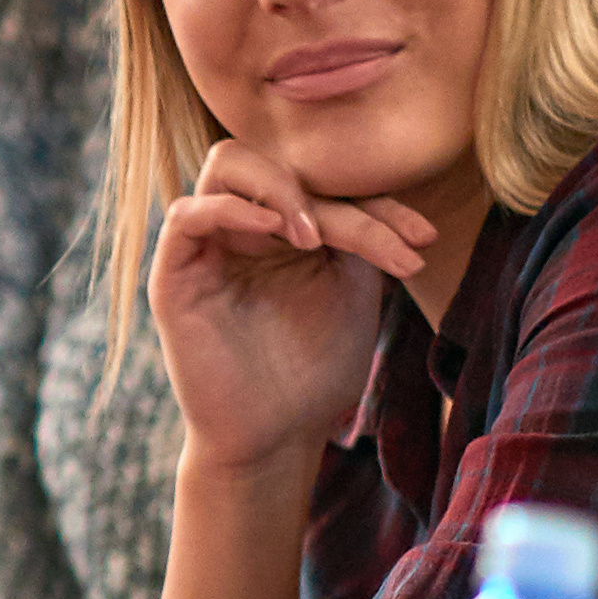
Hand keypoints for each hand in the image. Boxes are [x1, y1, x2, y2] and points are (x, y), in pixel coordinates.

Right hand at [146, 135, 424, 478]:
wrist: (277, 435)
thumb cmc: (315, 370)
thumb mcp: (353, 289)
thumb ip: (357, 235)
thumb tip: (379, 193)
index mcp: (284, 228)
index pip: (325, 184)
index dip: (377, 202)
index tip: (424, 239)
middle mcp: (242, 227)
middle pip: (279, 163)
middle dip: (333, 194)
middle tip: (377, 243)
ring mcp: (206, 246)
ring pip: (226, 164)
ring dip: (282, 190)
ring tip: (318, 238)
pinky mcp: (174, 275)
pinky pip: (186, 215)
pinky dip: (231, 210)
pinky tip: (277, 232)